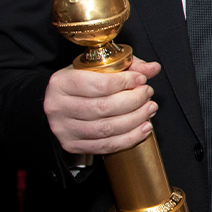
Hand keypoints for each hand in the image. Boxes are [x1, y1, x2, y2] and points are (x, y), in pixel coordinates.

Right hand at [43, 57, 160, 154]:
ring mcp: (64, 129)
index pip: (99, 84)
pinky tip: (143, 127)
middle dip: (134, 101)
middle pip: (104, 107)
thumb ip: (128, 66)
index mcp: (62, 83)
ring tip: (149, 109)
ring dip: (136, 119)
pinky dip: (130, 138)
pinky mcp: (72, 145)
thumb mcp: (100, 67)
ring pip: (107, 128)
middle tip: (147, 93)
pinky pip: (106, 145)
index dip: (126, 82)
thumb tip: (153, 68)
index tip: (141, 79)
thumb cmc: (82, 82)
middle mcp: (59, 106)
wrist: (61, 102)